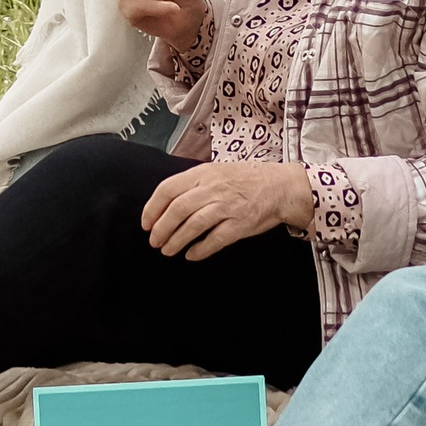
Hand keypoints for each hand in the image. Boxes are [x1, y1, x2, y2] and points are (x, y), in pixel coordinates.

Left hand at [140, 159, 314, 260]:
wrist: (280, 187)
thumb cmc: (246, 180)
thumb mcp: (216, 171)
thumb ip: (193, 183)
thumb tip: (166, 202)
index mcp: (203, 174)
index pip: (168, 189)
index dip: (152, 208)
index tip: (146, 223)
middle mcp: (213, 189)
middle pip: (177, 209)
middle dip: (161, 228)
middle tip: (154, 240)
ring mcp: (227, 207)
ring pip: (193, 225)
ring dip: (176, 241)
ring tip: (167, 250)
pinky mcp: (240, 225)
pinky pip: (215, 239)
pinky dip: (200, 250)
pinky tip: (191, 255)